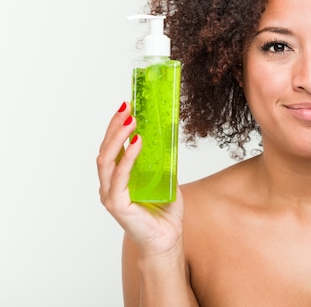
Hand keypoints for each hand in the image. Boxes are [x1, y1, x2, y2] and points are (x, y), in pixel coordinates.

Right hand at [96, 102, 183, 256]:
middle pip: (105, 149)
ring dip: (118, 137)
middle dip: (114, 126)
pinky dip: (127, 158)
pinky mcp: (117, 205)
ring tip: (131, 120)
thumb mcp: (165, 178)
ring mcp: (111, 195)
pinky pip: (119, 177)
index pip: (111, 147)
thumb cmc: (165, 212)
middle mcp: (110, 185)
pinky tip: (137, 143)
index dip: (116, 127)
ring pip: (106, 159)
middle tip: (127, 107)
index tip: (127, 106)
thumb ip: (161, 161)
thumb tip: (169, 134)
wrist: (168, 240)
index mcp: (118, 178)